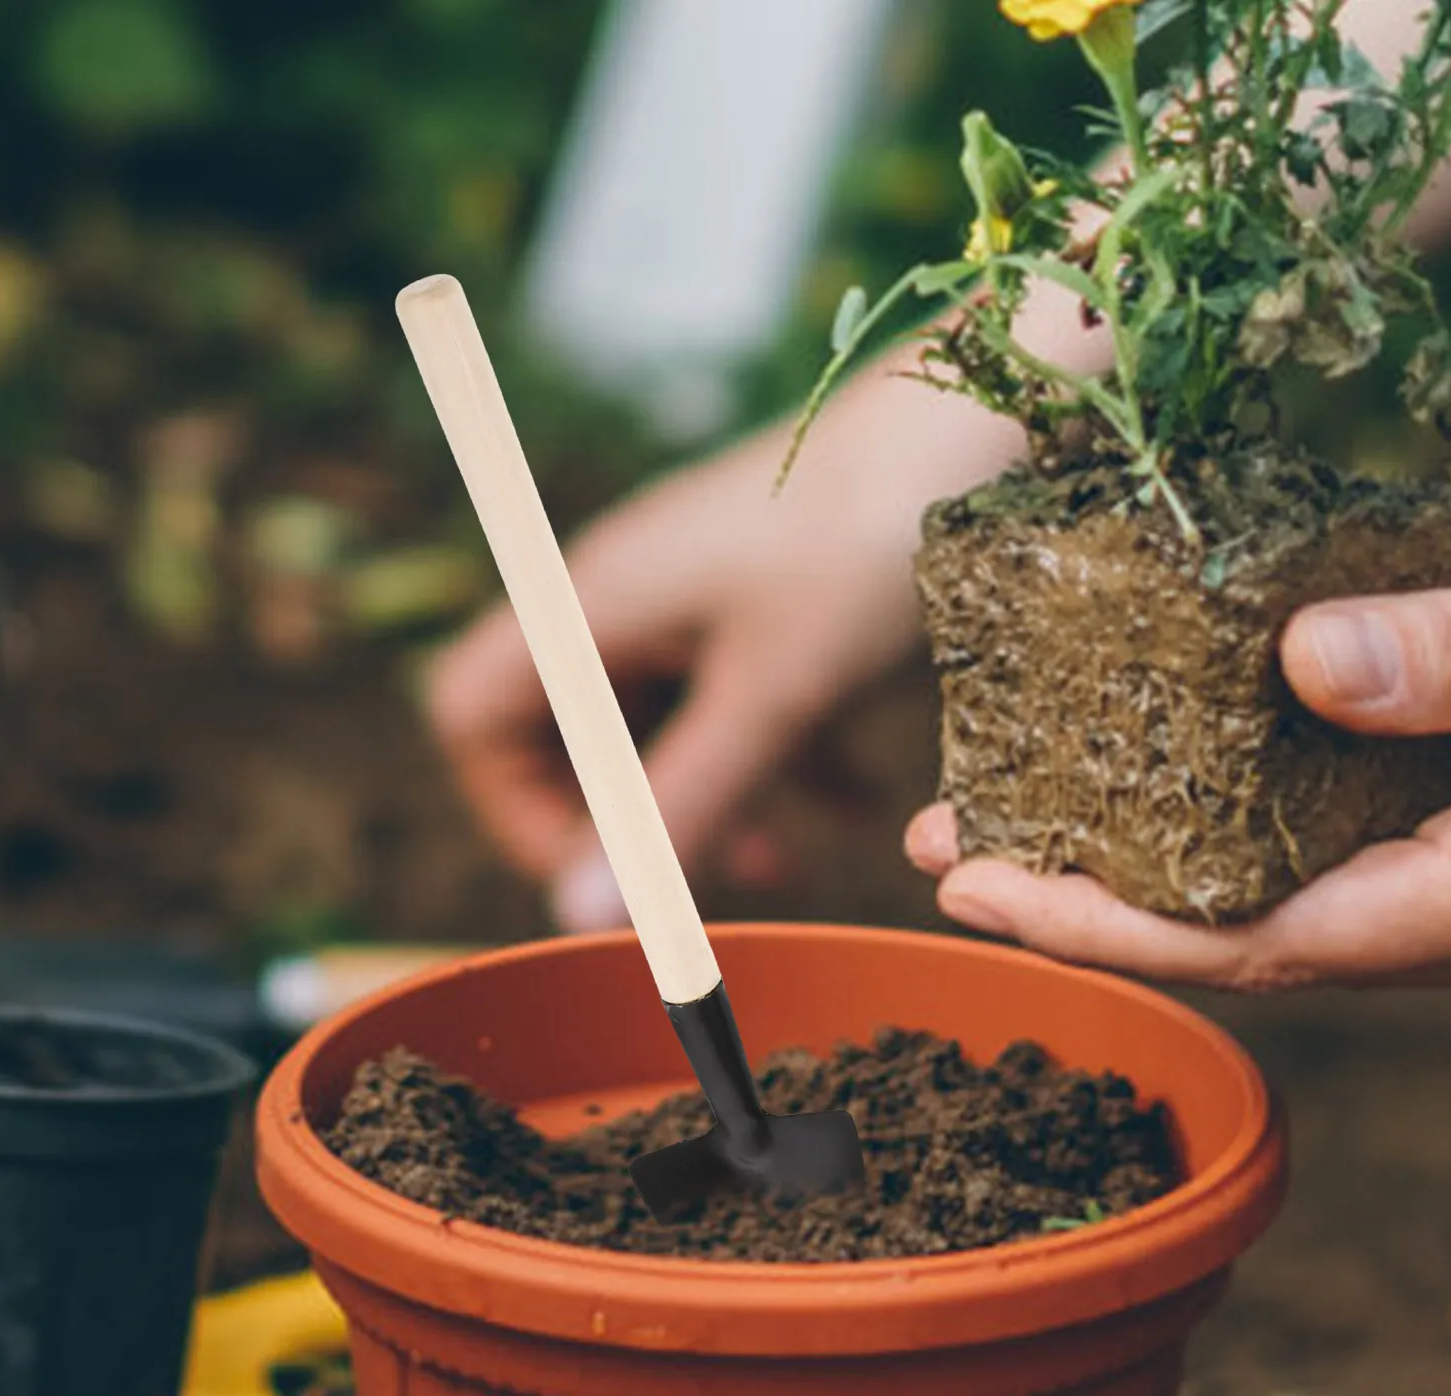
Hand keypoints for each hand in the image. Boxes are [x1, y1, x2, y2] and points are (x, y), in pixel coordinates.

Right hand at [426, 378, 1019, 930]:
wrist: (976, 426)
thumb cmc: (865, 541)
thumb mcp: (773, 695)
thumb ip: (680, 805)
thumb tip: (582, 915)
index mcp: (592, 604)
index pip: (474, 713)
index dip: (514, 806)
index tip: (603, 872)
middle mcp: (626, 595)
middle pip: (572, 732)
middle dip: (628, 822)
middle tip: (693, 890)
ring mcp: (693, 594)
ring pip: (663, 723)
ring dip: (710, 802)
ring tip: (782, 868)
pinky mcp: (760, 599)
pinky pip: (735, 697)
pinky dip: (777, 760)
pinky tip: (853, 810)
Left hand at [907, 553, 1450, 1007]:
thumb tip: (1301, 663)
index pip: (1261, 943)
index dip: (1108, 927)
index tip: (975, 888)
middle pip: (1235, 933)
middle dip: (1083, 898)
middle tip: (944, 841)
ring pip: (1270, 897)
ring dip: (1137, 858)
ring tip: (1008, 801)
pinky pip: (1321, 855)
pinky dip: (1219, 822)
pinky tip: (1153, 767)